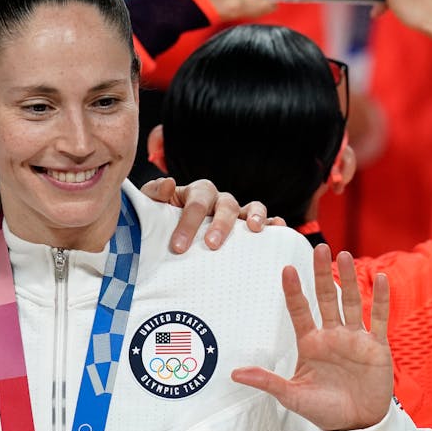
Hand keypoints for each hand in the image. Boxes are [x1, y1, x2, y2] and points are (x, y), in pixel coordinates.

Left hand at [141, 177, 280, 251]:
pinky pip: (267, 222)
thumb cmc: (163, 221)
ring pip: (252, 207)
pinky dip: (274, 224)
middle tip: (211, 245)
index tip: (179, 246)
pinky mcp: (250, 226)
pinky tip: (279, 231)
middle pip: (225, 205)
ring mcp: (238, 213)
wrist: (172, 238)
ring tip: (254, 230)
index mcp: (196, 193)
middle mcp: (219, 200)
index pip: (195, 204)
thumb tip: (169, 183)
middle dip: (220, 225)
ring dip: (255, 216)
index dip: (188, 224)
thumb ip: (155, 194)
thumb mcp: (152, 207)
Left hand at [232, 245, 392, 430]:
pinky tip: (379, 279)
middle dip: (322, 274)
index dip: (294, 291)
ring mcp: (355, 338)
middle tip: (319, 248)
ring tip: (344, 255)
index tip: (286, 269)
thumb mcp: (291, 396)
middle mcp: (332, 335)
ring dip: (348, 279)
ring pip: (351, 302)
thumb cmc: (323, 410)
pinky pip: (379, 318)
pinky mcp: (376, 346)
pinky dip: (380, 299)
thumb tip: (234, 374)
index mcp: (310, 343)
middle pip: (326, 298)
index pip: (300, 311)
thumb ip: (267, 381)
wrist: (356, 425)